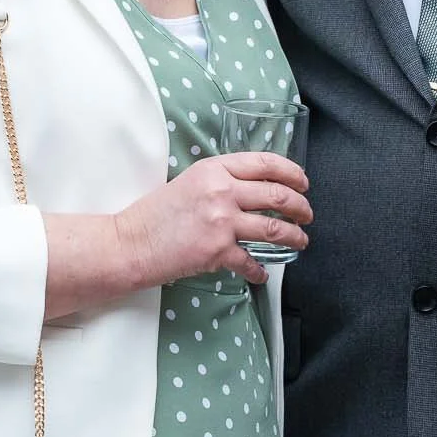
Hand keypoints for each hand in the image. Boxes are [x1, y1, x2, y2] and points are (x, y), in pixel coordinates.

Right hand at [114, 152, 310, 287]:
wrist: (130, 243)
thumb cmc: (154, 214)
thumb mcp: (189, 182)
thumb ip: (220, 181)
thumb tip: (250, 189)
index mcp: (214, 169)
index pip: (266, 163)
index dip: (292, 173)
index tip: (303, 182)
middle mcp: (221, 191)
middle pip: (277, 195)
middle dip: (300, 206)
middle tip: (306, 214)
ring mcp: (221, 221)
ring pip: (274, 228)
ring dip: (294, 236)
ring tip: (300, 240)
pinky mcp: (218, 251)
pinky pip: (251, 261)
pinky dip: (260, 270)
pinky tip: (262, 273)